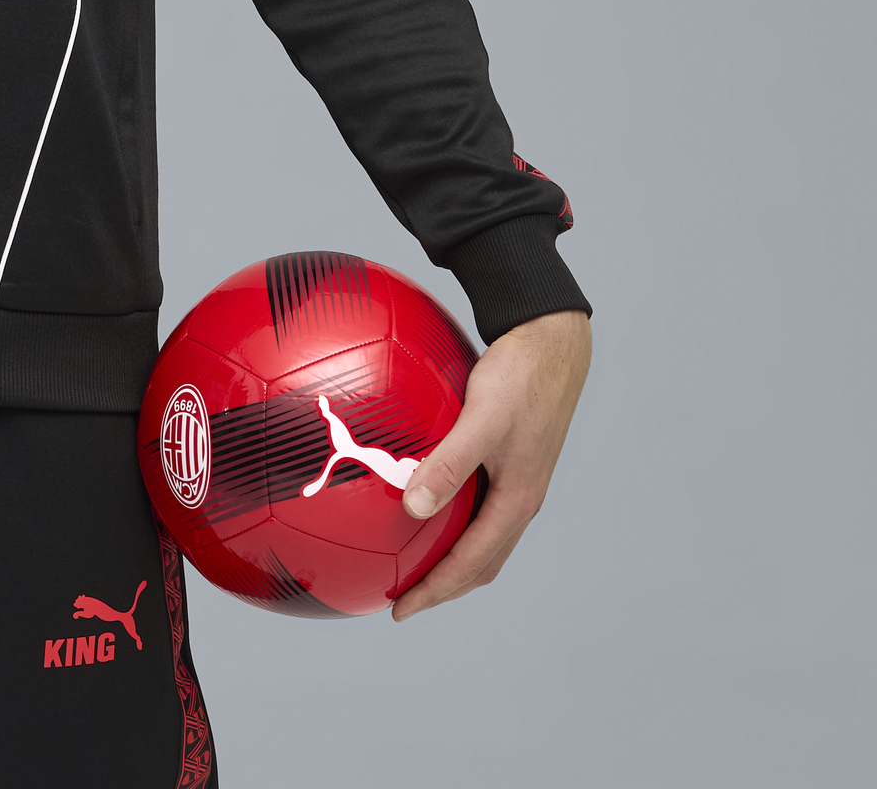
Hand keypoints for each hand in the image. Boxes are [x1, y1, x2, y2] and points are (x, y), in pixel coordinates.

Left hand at [391, 308, 589, 620]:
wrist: (552, 341)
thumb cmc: (519, 378)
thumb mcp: (482, 421)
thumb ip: (449, 463)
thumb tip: (412, 508)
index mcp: (518, 501)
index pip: (473, 564)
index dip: (436, 591)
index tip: (399, 610)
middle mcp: (521, 497)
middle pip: (480, 560)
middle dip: (443, 584)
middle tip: (401, 596)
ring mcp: (517, 478)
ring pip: (481, 532)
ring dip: (449, 552)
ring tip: (410, 556)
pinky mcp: (509, 455)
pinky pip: (477, 499)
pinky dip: (451, 512)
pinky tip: (420, 491)